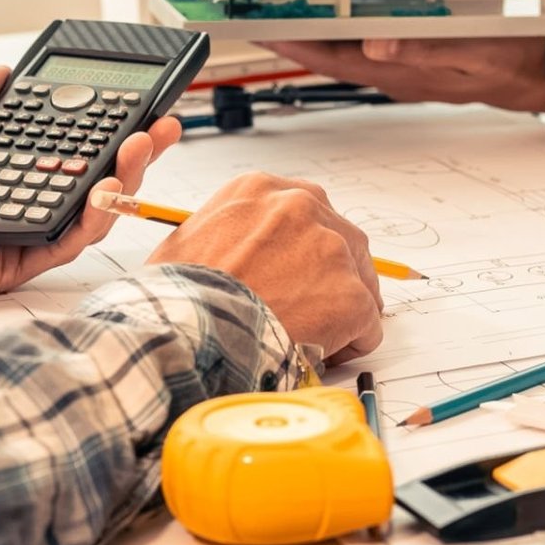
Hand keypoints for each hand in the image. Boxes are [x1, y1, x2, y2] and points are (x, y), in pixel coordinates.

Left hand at [0, 66, 179, 302]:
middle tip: (162, 127)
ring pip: (86, 215)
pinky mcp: (5, 265)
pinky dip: (90, 218)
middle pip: (88, 183)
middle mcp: (8, 202)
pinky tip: (105, 187)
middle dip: (133, 155)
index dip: (105, 132)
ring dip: (122, 182)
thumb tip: (6, 72)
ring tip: (139, 148)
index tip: (138, 109)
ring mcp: (11, 235)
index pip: (65, 151)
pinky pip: (61, 244)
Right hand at [144, 173, 384, 360]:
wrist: (185, 331)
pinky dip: (348, 345)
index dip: (304, 249)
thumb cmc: (177, 297)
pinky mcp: (350, 296)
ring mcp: (332, 250)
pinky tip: (317, 355)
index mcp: (259, 189)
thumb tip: (242, 256)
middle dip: (332, 276)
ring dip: (340, 308)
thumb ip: (229, 233)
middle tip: (308, 309)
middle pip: (343, 239)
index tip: (295, 273)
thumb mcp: (190, 241)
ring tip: (309, 335)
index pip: (306, 210)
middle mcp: (301, 206)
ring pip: (358, 281)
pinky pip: (367, 326)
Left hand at [270, 38, 544, 113]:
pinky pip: (360, 47)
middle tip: (249, 15)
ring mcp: (397, 66)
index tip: (259, 27)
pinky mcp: (406, 58)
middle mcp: (390, 71)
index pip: (332, 59)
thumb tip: (375, 46)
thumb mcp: (473, 51)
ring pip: (340, 52)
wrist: (535, 73)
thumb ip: (424, 51)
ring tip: (274, 14)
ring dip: (307, 35)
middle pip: (326, 56)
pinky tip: (324, 19)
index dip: (293, 44)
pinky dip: (336, 32)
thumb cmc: (507, 59)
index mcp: (400, 72)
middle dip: (287, 38)